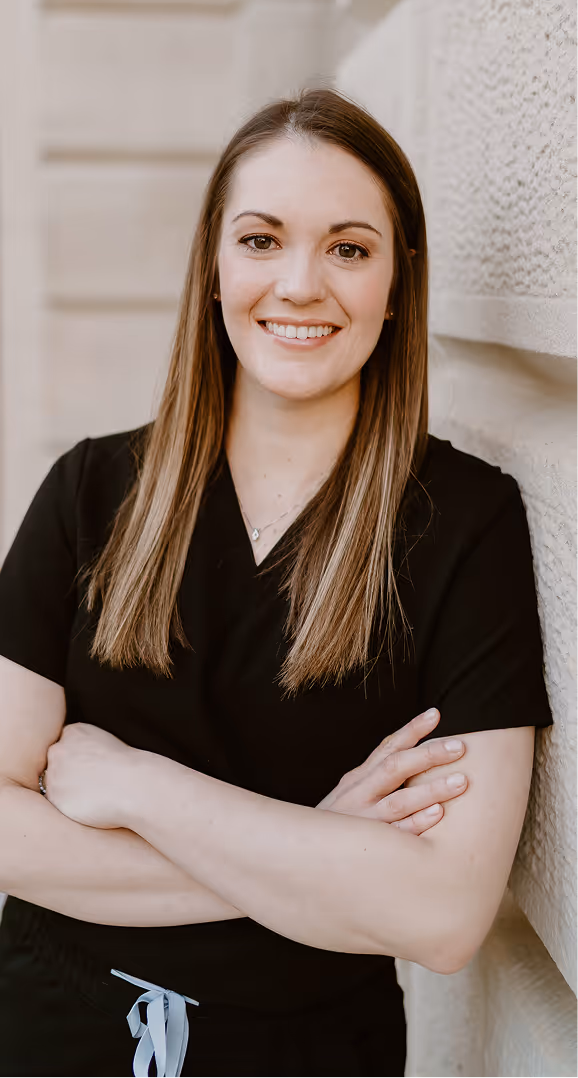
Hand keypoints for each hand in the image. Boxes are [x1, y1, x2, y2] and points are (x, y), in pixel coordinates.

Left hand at [41, 723, 138, 828]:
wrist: (133, 786)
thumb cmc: (129, 766)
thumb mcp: (107, 742)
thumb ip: (87, 746)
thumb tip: (83, 760)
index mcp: (73, 731)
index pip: (65, 744)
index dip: (78, 759)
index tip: (93, 768)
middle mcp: (58, 750)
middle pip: (55, 763)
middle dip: (69, 773)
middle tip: (93, 783)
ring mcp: (54, 774)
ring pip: (55, 784)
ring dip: (68, 791)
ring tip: (93, 795)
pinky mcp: (54, 797)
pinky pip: (57, 804)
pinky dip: (70, 807)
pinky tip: (89, 805)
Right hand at [316, 709, 466, 834]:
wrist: (309, 857)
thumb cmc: (340, 823)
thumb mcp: (352, 793)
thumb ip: (378, 776)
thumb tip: (416, 755)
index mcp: (359, 778)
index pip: (387, 748)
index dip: (411, 730)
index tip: (435, 714)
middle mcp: (360, 794)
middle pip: (395, 768)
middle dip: (428, 755)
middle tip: (460, 747)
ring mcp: (364, 821)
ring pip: (399, 801)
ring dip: (431, 790)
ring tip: (460, 781)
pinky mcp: (370, 847)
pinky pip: (397, 835)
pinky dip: (416, 824)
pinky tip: (438, 815)